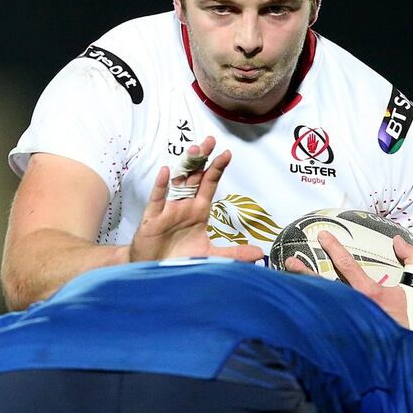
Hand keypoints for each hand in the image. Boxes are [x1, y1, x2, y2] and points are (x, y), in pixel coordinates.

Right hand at [128, 137, 263, 262]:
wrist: (155, 271)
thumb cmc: (180, 260)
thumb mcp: (211, 257)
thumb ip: (234, 253)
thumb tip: (259, 253)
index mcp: (198, 211)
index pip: (210, 184)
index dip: (217, 168)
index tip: (227, 153)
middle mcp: (185, 206)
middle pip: (194, 177)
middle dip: (202, 158)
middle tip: (210, 140)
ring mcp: (168, 210)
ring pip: (177, 182)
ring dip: (185, 167)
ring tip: (193, 151)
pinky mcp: (153, 219)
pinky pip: (157, 199)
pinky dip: (160, 185)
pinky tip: (165, 171)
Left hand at [285, 232, 412, 328]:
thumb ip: (410, 258)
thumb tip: (397, 239)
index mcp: (370, 292)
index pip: (347, 265)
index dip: (334, 248)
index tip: (322, 235)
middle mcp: (356, 306)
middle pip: (325, 286)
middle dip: (306, 273)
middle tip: (290, 262)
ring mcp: (350, 321)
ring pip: (323, 303)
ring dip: (305, 293)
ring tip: (287, 283)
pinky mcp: (347, 334)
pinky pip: (326, 321)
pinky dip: (312, 314)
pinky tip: (298, 309)